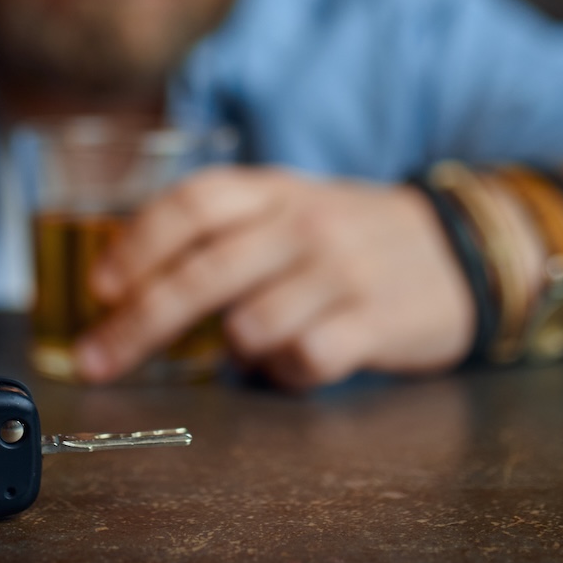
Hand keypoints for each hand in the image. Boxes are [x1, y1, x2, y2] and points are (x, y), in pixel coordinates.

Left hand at [77, 168, 474, 388]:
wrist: (463, 248)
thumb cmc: (350, 238)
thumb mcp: (290, 208)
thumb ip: (224, 233)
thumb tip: (128, 285)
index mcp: (274, 190)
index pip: (193, 203)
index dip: (138, 243)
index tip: (99, 288)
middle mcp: (304, 224)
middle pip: (204, 272)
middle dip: (139, 323)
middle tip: (99, 361)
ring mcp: (343, 271)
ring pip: (251, 325)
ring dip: (234, 350)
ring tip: (251, 345)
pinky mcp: (377, 321)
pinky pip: (307, 360)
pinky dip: (289, 372)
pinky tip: (301, 360)